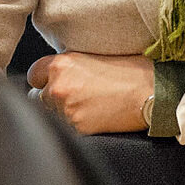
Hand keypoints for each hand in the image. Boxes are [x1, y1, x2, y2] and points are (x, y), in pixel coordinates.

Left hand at [27, 52, 153, 133]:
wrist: (151, 92)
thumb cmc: (129, 70)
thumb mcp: (93, 56)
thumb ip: (69, 65)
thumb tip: (54, 74)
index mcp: (60, 64)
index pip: (33, 74)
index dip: (44, 79)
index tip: (52, 82)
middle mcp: (59, 87)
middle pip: (38, 97)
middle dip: (51, 98)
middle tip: (73, 96)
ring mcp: (67, 110)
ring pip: (51, 115)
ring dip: (62, 112)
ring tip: (87, 106)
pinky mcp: (78, 128)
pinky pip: (67, 128)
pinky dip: (76, 125)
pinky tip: (94, 116)